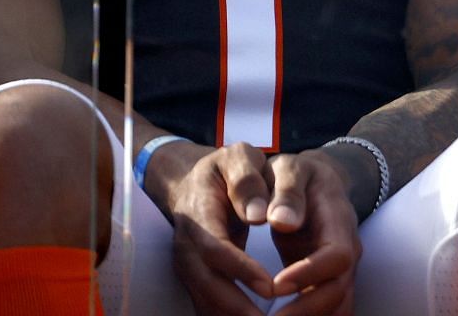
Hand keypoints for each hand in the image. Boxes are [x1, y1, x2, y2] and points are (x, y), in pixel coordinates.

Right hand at [151, 141, 277, 314]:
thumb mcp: (238, 157)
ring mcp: (188, 264)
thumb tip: (257, 215)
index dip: (240, 269)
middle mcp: (187, 245)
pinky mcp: (195, 275)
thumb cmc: (224, 168)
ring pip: (204, 299)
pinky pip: (207, 302)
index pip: (215, 249)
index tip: (270, 285)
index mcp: (199, 215)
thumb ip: (247, 180)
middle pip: (206, 284)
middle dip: (236, 308)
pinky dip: (227, 315)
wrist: (193, 180)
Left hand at [259, 150, 361, 313]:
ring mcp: (341, 270)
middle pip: (338, 291)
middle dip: (305, 311)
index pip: (336, 256)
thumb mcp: (291, 170)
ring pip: (337, 307)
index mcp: (339, 222)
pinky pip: (326, 309)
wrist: (316, 183)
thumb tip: (283, 221)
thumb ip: (288, 191)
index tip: (274, 285)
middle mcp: (347, 251)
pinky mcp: (327, 282)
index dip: (309, 273)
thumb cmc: (299, 175)